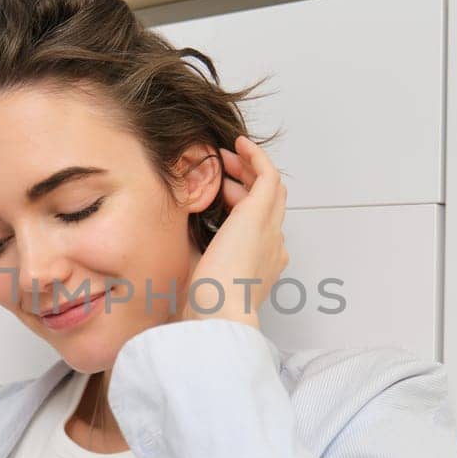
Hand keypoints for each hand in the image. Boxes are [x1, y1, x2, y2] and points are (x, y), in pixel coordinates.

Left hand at [182, 135, 288, 328]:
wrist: (220, 313)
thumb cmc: (207, 306)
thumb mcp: (204, 283)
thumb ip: (201, 266)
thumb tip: (183, 257)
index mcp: (264, 264)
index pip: (262, 226)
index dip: (242, 205)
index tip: (221, 197)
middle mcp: (274, 245)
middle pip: (270, 203)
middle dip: (248, 183)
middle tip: (225, 170)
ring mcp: (271, 229)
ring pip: (271, 187)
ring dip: (249, 168)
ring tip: (226, 156)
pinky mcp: (260, 214)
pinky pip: (268, 175)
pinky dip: (256, 157)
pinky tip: (239, 145)